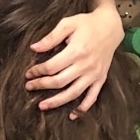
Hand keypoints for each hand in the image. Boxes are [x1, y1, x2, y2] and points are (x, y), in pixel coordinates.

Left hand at [24, 0, 125, 114]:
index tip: (28, 73)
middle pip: (59, 82)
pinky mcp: (101, 79)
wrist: (110, 27)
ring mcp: (94, 74)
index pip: (52, 67)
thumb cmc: (87, 24)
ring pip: (73, 93)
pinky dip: (82, 108)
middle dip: (42, 86)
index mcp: (76, 51)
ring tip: (42, 106)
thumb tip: (34, 48)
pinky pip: (92, 97)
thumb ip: (51, 37)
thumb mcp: (68, 24)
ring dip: (57, 102)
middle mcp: (86, 65)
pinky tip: (71, 115)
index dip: (38, 72)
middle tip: (29, 87)